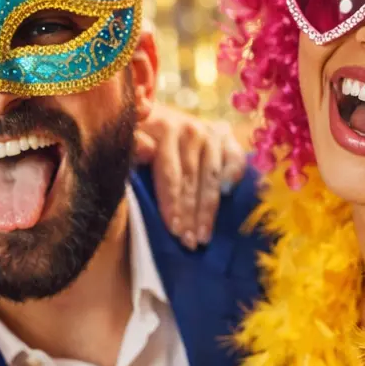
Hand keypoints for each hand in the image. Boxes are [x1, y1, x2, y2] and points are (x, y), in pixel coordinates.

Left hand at [135, 103, 247, 248]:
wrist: (159, 122)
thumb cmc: (140, 144)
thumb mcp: (128, 146)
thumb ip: (132, 149)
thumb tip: (145, 150)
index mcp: (163, 128)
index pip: (169, 173)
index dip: (171, 203)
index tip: (173, 230)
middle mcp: (189, 129)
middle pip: (191, 179)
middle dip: (190, 214)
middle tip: (189, 243)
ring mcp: (210, 132)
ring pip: (211, 176)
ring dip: (208, 209)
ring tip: (204, 236)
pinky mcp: (227, 137)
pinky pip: (235, 158)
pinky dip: (233, 174)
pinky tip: (227, 194)